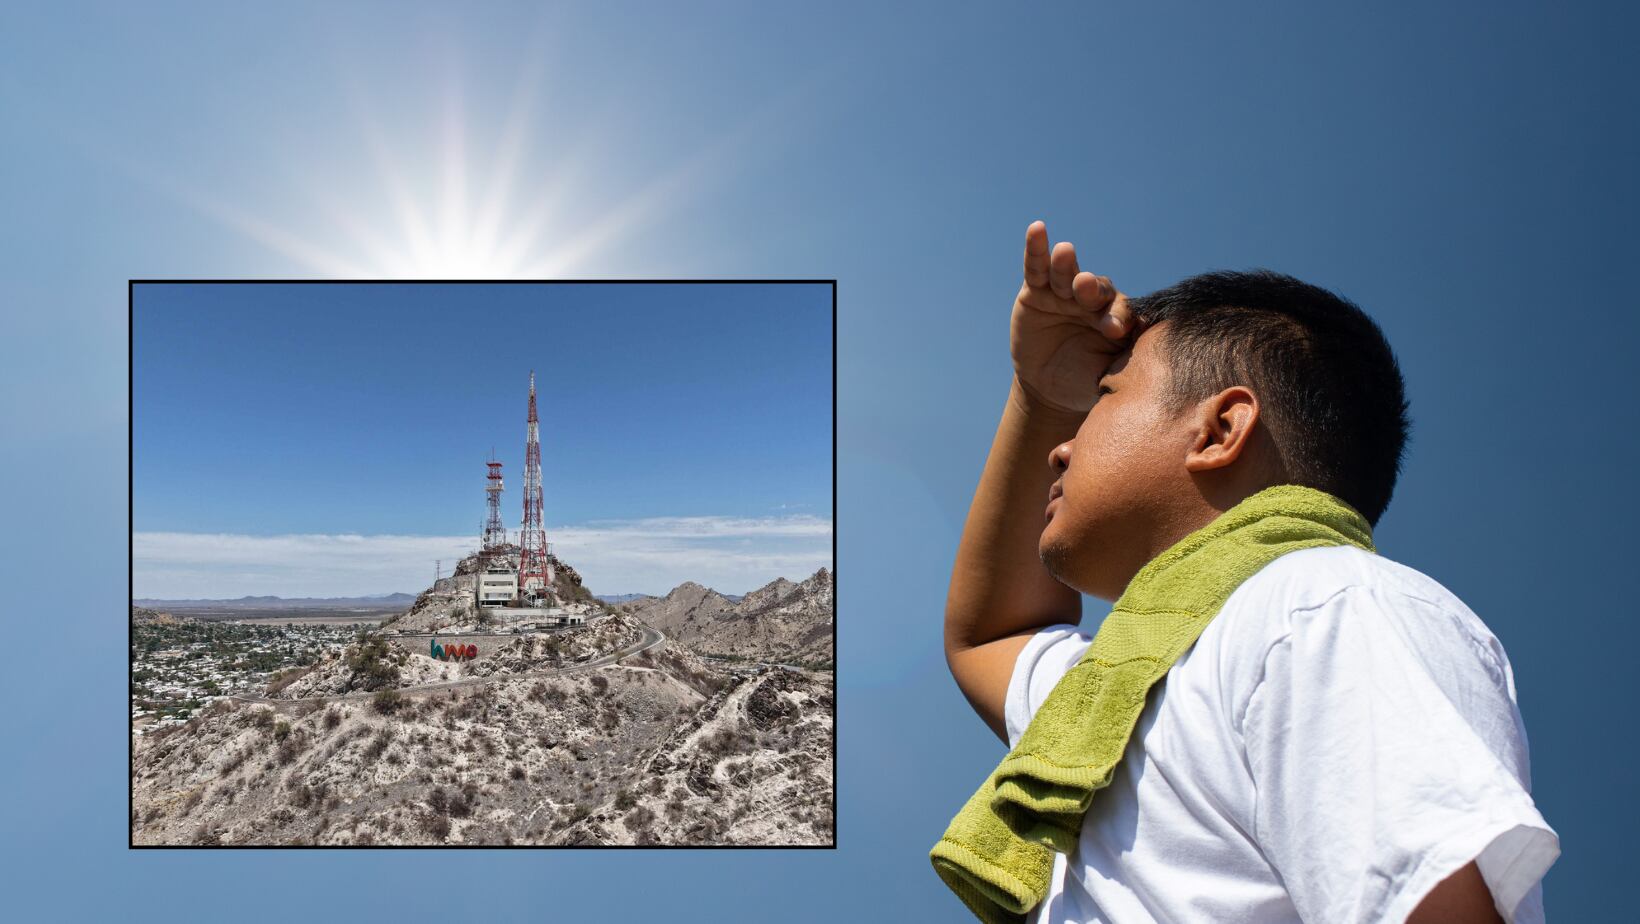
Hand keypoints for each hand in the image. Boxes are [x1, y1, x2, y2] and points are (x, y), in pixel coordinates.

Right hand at [1010, 220, 1138, 415]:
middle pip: (1095, 288)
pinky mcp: (1036, 291)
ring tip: (1065, 252)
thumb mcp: (1108, 376)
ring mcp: (1064, 293)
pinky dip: (1036, 249)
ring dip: (1066, 264)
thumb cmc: (1085, 382)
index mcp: (1116, 318)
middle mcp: (1093, 301)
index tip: (1114, 328)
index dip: (1118, 316)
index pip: (1122, 311)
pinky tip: (1037, 230)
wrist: (1049, 389)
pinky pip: (1037, 268)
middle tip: (1086, 286)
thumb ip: (1126, 363)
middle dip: (1090, 287)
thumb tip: (1154, 355)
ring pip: (1066, 274)